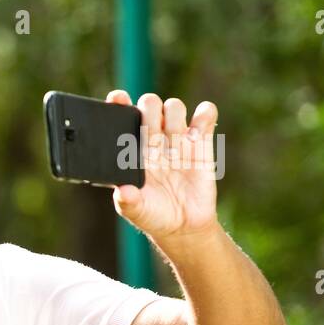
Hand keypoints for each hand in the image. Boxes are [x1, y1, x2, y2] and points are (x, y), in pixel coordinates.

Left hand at [106, 90, 219, 241]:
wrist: (185, 226)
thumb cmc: (154, 215)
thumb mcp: (137, 211)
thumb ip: (128, 201)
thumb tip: (122, 192)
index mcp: (132, 150)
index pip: (122, 118)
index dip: (119, 104)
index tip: (118, 99)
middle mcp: (153, 140)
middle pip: (149, 105)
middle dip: (149, 110)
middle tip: (152, 133)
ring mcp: (177, 139)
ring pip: (174, 106)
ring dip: (174, 116)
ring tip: (178, 142)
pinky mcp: (201, 142)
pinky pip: (205, 115)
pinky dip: (204, 115)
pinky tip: (197, 133)